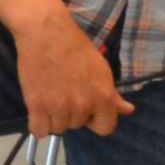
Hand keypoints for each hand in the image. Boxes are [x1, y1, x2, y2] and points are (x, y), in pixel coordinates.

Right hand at [15, 8, 133, 137]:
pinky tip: (39, 110)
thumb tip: (128, 110)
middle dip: (72, 114)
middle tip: (65, 93)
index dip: (95, 120)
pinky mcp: (37, 106)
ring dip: (54, 117)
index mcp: (103, 97)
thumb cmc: (76, 48)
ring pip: (58, 128)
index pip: (105, 128)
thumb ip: (113, 95)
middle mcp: (83, 106)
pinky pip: (38, 130)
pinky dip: (38, 123)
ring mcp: (59, 107)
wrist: (47, 34)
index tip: (87, 110)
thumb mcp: (101, 70)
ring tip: (51, 96)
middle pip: (77, 126)